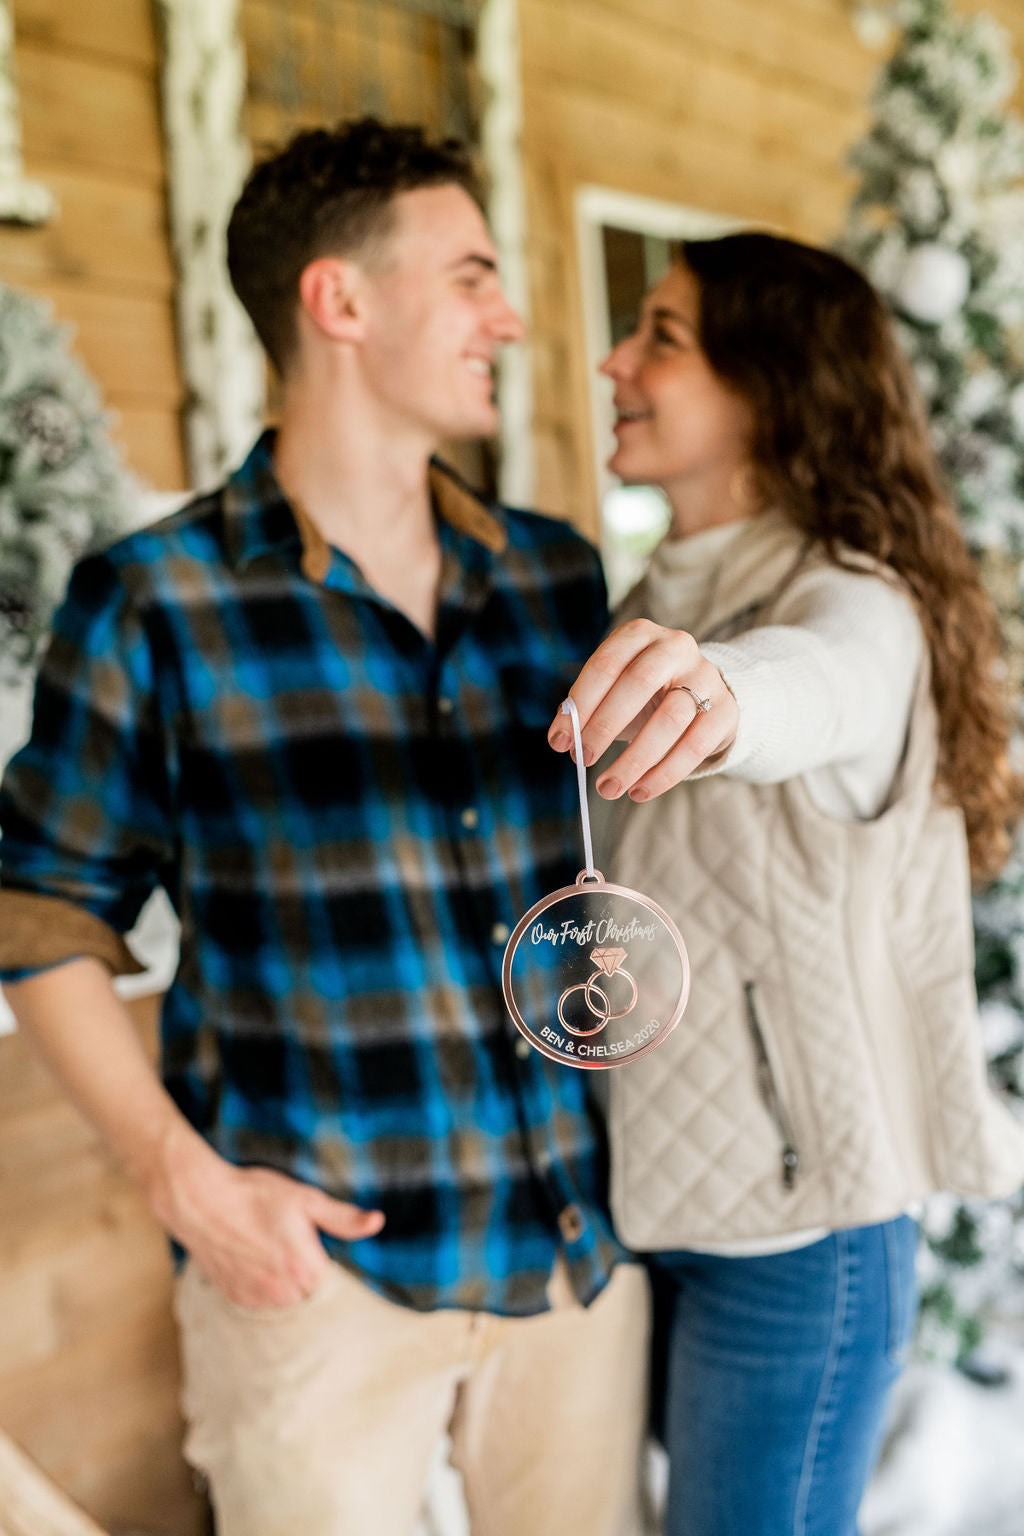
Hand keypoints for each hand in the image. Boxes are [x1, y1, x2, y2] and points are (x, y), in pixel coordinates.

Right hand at [147, 1125, 384, 1309]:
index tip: (316, 1246)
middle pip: (311, 1295)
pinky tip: (254, 1260)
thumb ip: (342, 1218)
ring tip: (271, 1250)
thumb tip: (377, 1222)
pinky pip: (261, 1302)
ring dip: (285, 1284)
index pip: (334, 1283)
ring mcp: (256, 1298)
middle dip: (307, 1274)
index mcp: (306, 1269)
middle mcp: (282, 1292)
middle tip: (290, 1243)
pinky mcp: (235, 1298)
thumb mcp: (305, 1199)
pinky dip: (263, 1287)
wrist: (201, 1200)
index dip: (326, 1261)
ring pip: (286, 1301)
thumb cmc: (255, 1194)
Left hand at [548, 618, 737, 800]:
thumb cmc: (644, 694)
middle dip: (605, 726)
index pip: (605, 664)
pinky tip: (640, 791)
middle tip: (583, 760)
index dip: (581, 704)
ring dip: (634, 759)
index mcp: (639, 634)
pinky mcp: (726, 710)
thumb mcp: (614, 691)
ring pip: (670, 719)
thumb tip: (563, 738)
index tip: (560, 741)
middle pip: (639, 683)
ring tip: (609, 787)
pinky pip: (695, 746)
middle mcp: (675, 646)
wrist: (702, 695)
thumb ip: (587, 709)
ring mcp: (705, 677)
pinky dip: (664, 774)